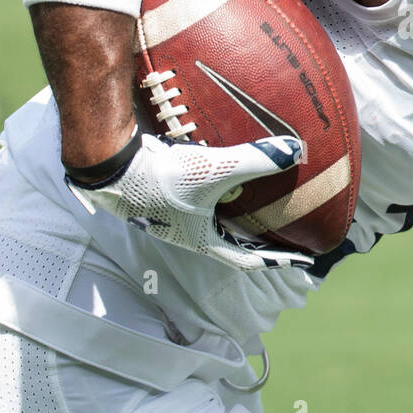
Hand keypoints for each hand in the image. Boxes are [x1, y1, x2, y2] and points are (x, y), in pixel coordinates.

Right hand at [65, 131, 313, 270]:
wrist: (111, 166)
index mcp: (201, 241)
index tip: (301, 260)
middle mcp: (188, 231)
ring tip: (262, 201)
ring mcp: (176, 213)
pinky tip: (227, 166)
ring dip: (239, 214)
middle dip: (261, 239)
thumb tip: (294, 152)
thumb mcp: (213, 170)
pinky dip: (221, 187)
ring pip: (217, 218)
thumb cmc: (161, 178)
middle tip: (286, 231)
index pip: (248, 260)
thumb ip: (255, 161)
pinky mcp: (167, 191)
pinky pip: (203, 195)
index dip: (277, 260)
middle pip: (233, 242)